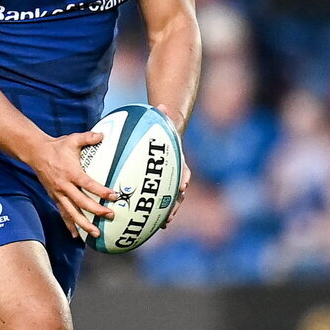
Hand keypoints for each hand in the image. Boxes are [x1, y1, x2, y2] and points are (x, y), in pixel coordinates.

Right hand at [29, 132, 119, 239]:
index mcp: (71, 172)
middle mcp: (64, 185)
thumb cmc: (57, 146)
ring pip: (72, 212)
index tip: (114, 196)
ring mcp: (58, 193)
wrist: (36, 153)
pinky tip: (76, 236)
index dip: (101, 191)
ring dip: (84, 224)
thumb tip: (103, 135)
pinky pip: (63, 213)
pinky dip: (69, 225)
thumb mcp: (73, 139)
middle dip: (96, 210)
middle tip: (110, 215)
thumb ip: (88, 137)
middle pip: (81, 202)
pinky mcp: (55, 197)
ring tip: (95, 233)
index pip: (88, 184)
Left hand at [154, 105, 189, 228]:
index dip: (184, 178)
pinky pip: (157, 201)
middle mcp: (176, 175)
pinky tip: (144, 222)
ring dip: (166, 213)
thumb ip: (161, 116)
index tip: (183, 185)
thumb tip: (161, 105)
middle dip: (175, 204)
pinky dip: (153, 211)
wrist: (164, 140)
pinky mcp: (158, 188)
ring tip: (161, 225)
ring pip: (170, 201)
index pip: (184, 170)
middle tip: (169, 215)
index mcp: (178, 161)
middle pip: (178, 192)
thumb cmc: (160, 132)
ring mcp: (169, 183)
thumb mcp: (161, 124)